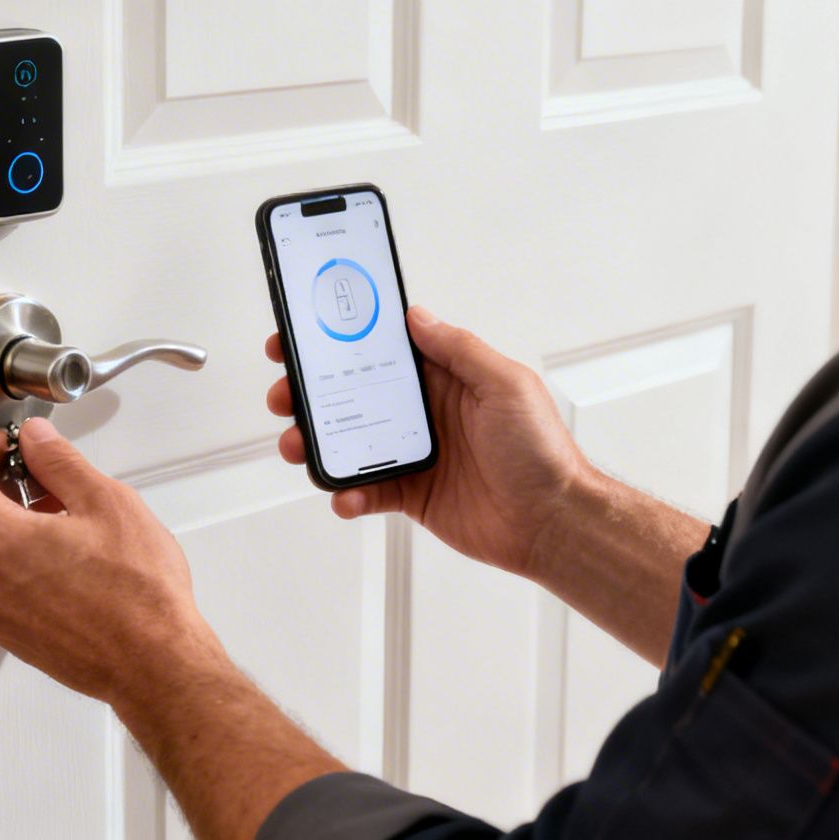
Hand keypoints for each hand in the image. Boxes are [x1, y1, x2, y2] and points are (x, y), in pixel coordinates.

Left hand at [0, 418, 227, 704]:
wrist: (153, 663)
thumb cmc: (139, 595)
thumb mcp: (106, 502)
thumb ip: (60, 463)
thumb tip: (36, 440)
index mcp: (0, 542)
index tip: (6, 445)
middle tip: (21, 472)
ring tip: (49, 512)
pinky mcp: (11, 635)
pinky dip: (6, 558)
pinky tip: (53, 552)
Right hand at [267, 306, 593, 583]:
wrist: (553, 522)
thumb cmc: (543, 452)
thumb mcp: (506, 384)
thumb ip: (459, 349)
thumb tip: (417, 317)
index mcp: (445, 377)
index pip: (382, 349)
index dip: (340, 340)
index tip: (302, 336)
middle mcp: (424, 411)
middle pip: (352, 393)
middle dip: (311, 391)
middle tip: (285, 393)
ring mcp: (415, 453)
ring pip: (348, 441)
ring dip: (316, 442)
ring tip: (299, 446)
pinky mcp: (412, 494)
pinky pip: (366, 490)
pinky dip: (347, 493)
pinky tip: (345, 495)